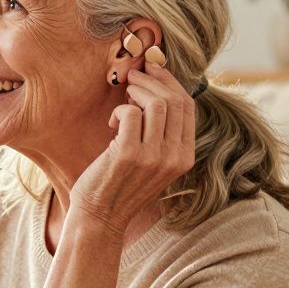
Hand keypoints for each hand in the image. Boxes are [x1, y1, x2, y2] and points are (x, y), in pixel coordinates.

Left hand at [71, 57, 195, 230]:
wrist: (101, 217)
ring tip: (123, 99)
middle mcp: (174, 157)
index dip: (170, 82)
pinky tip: (112, 123)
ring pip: (156, 103)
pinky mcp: (128, 155)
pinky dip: (120, 111)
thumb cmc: (122, 185)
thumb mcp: (154, 162)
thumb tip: (156, 88)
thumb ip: (162, 134)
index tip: (153, 70)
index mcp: (185, 157)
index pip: (188, 106)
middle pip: (174, 100)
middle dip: (152, 81)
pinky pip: (131, 113)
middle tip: (133, 78)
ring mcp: (153, 157)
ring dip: (136, 91)